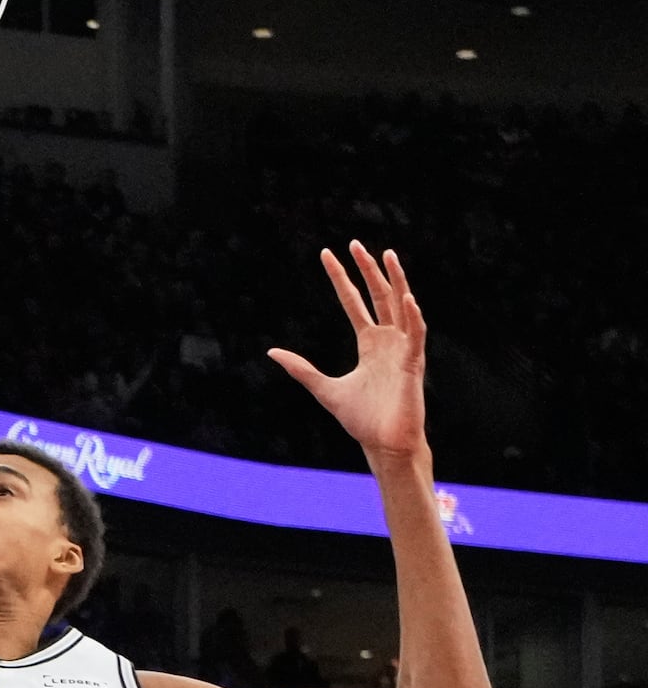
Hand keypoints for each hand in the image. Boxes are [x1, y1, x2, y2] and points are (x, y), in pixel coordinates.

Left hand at [269, 242, 428, 466]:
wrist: (383, 443)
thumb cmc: (361, 419)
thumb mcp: (323, 388)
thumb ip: (301, 369)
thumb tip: (272, 352)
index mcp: (370, 344)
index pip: (354, 303)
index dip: (342, 280)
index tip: (328, 256)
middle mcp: (388, 341)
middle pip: (379, 296)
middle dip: (368, 270)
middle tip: (354, 244)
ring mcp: (403, 350)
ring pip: (401, 306)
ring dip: (396, 281)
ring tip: (387, 255)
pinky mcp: (413, 364)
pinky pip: (416, 336)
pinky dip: (413, 318)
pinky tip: (408, 300)